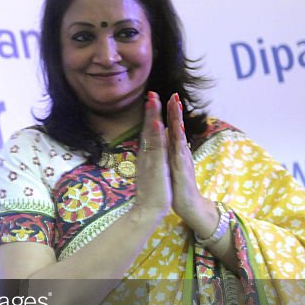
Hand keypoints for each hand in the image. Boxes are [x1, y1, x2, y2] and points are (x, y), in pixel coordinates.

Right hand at [133, 91, 171, 218]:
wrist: (148, 210)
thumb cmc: (153, 193)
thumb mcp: (153, 172)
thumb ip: (152, 159)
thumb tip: (151, 150)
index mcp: (148, 155)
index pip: (150, 132)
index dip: (151, 116)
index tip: (153, 101)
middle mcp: (146, 154)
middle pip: (148, 129)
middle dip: (150, 111)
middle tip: (151, 93)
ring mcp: (149, 159)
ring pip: (151, 134)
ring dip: (152, 116)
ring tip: (153, 100)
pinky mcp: (155, 166)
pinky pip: (155, 148)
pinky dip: (156, 134)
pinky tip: (158, 123)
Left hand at [165, 93, 214, 233]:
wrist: (186, 204)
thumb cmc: (177, 185)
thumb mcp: (170, 164)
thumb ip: (169, 151)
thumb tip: (165, 138)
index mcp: (173, 151)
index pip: (170, 128)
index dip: (168, 114)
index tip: (164, 98)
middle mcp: (179, 152)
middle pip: (176, 127)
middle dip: (175, 111)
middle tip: (174, 94)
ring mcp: (181, 159)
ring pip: (179, 136)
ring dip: (177, 119)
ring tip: (176, 104)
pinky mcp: (181, 169)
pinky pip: (178, 152)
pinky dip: (176, 139)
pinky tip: (175, 128)